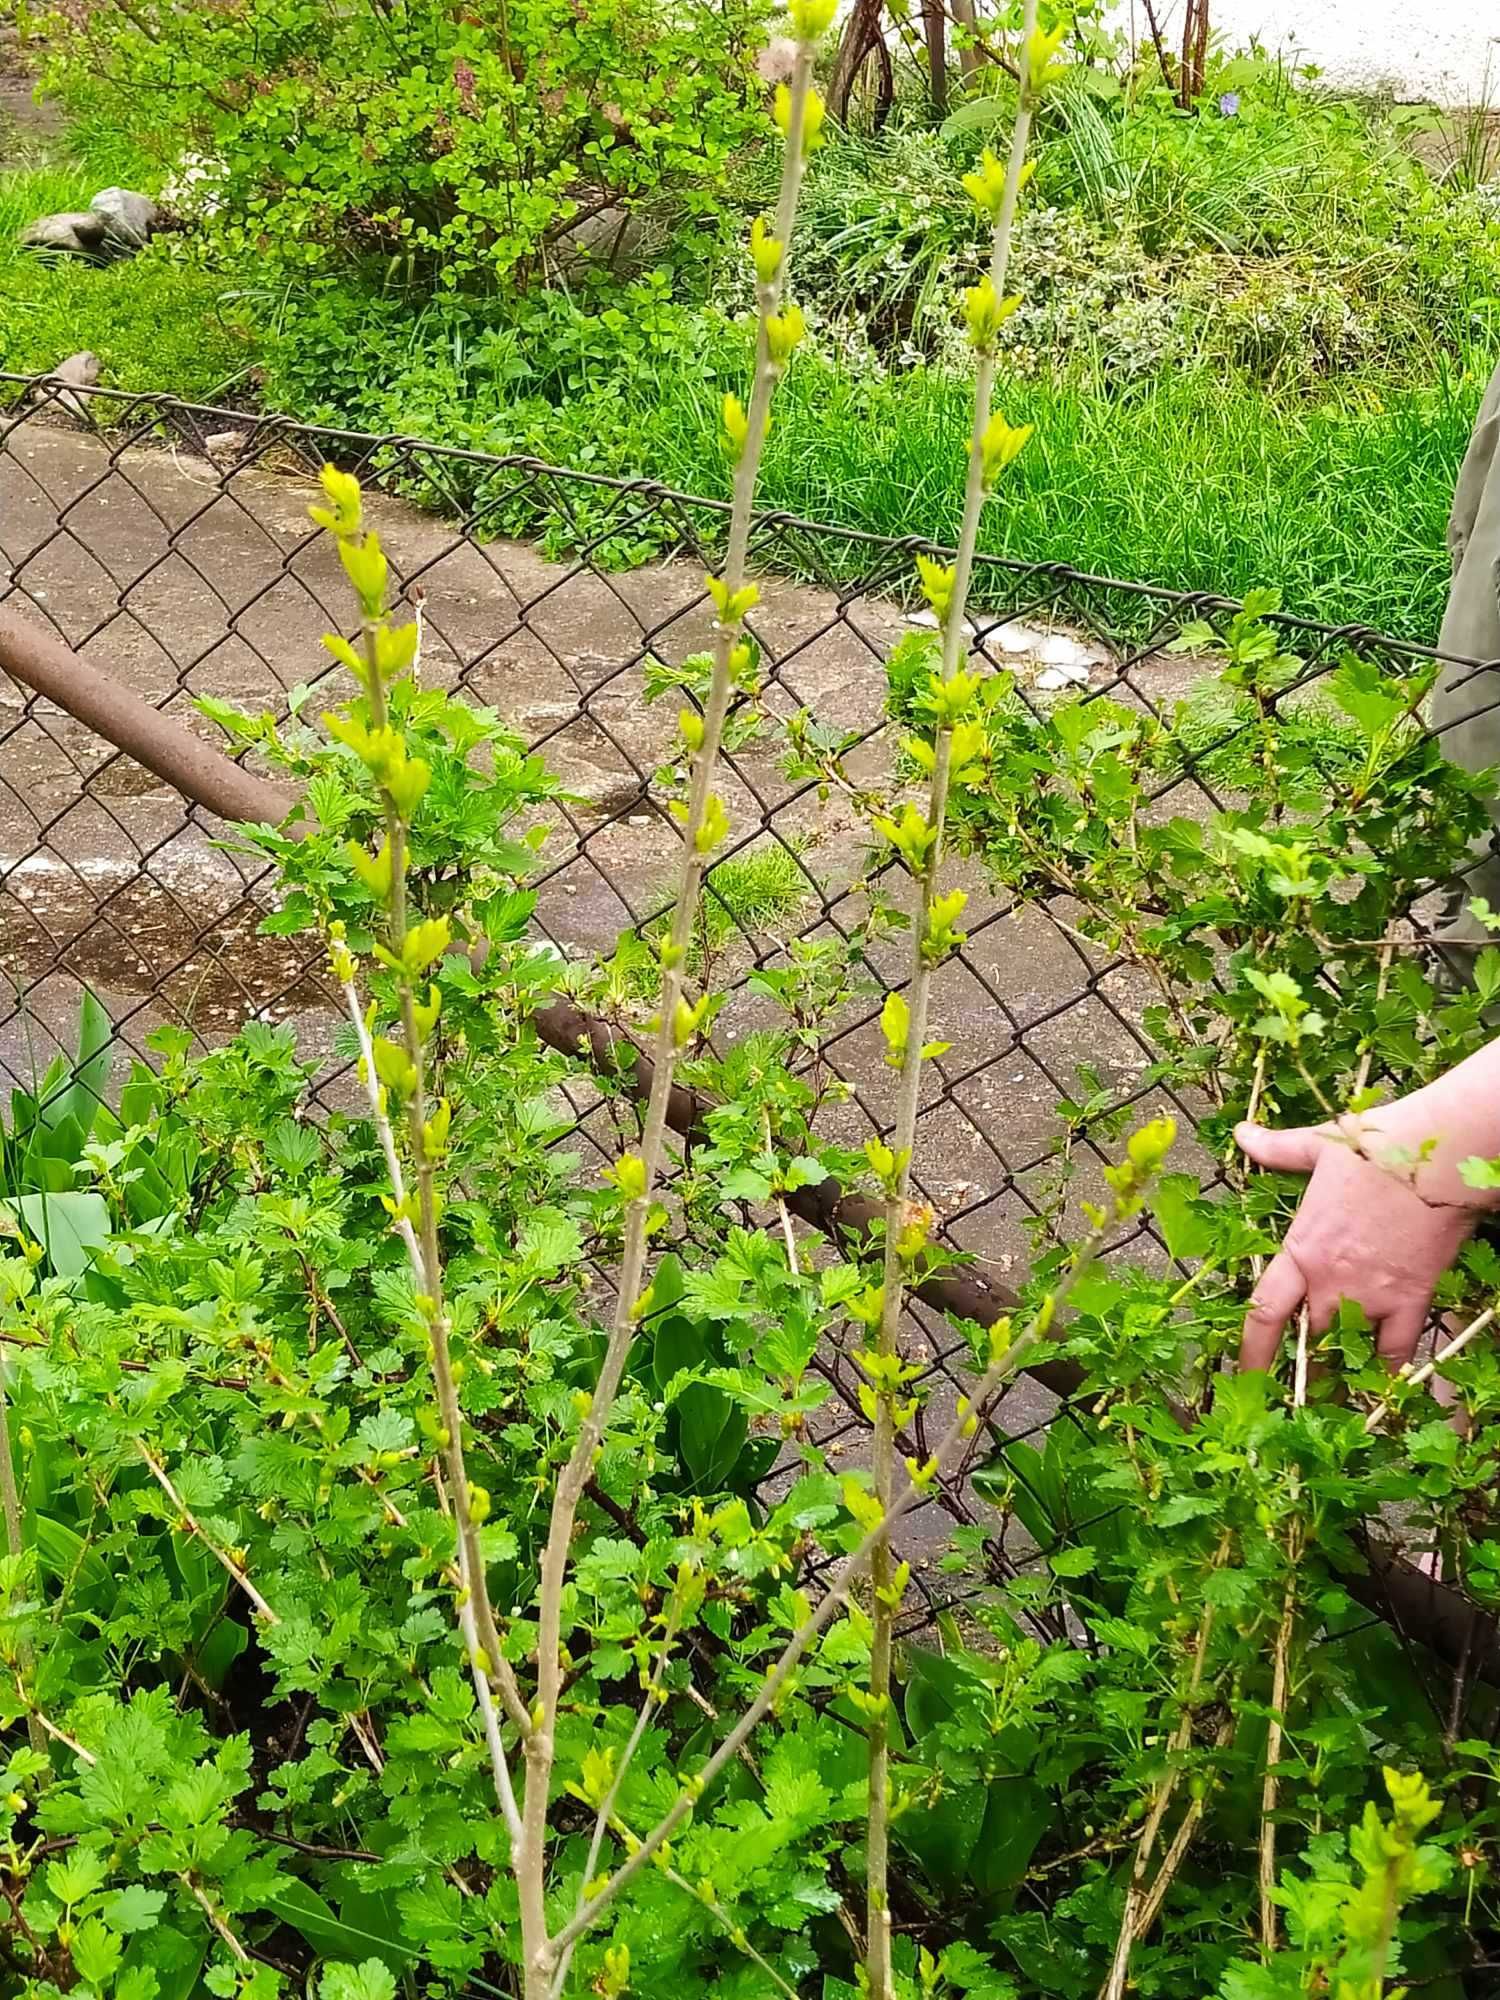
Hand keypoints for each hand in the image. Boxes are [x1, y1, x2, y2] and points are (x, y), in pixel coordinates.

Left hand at [1236, 1119, 1477, 1371]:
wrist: (1437, 1158)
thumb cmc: (1376, 1149)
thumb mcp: (1317, 1145)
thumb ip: (1277, 1149)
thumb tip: (1243, 1134)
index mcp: (1302, 1251)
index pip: (1264, 1313)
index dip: (1251, 1350)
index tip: (1246, 1374)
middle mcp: (1332, 1283)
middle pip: (1307, 1338)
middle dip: (1301, 1362)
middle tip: (1297, 1382)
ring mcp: (1372, 1296)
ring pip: (1348, 1351)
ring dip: (1340, 1369)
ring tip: (1334, 1391)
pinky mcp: (1412, 1300)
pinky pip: (1397, 1351)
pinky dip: (1390, 1370)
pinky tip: (1384, 1384)